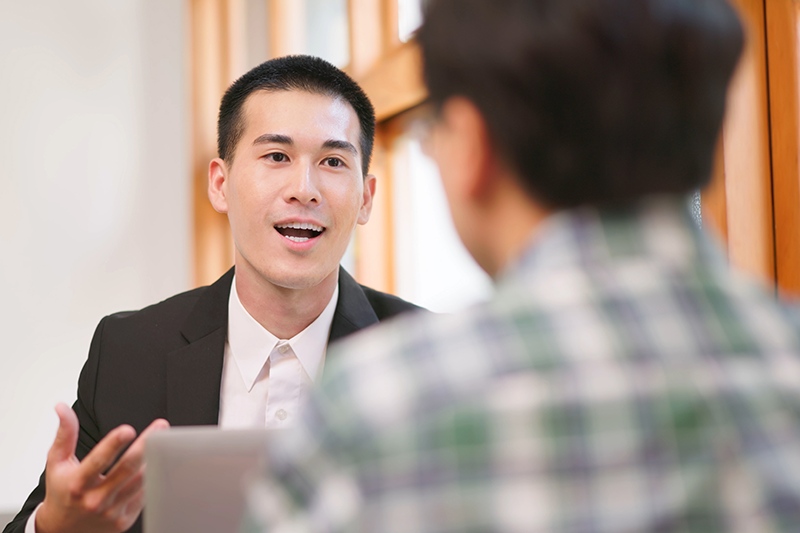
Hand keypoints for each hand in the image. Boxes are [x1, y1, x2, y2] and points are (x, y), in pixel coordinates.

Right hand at [35, 403, 169, 532]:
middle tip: (160, 426)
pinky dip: (153, 477)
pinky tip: (161, 462)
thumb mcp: (57, 463)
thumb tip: (62, 408)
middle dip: (146, 445)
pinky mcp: (124, 520)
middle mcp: (95, 500)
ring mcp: (111, 512)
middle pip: (126, 469)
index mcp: (77, 483)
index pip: (97, 461)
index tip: (127, 429)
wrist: (63, 529)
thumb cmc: (63, 491)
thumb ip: (65, 434)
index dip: (113, 444)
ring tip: (165, 441)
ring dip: (155, 459)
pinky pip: (145, 495)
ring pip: (141, 481)